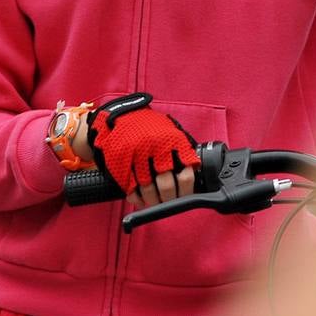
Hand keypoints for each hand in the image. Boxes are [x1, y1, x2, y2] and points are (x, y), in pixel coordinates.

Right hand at [84, 93, 199, 208]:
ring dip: (152, 201)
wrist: (123, 113)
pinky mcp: (122, 162)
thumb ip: (182, 151)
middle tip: (168, 201)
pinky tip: (140, 201)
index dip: (186, 191)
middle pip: (166, 186)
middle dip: (168, 199)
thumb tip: (193, 173)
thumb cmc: (151, 126)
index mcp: (174, 141)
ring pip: (148, 190)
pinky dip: (136, 199)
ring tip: (155, 202)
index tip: (184, 197)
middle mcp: (157, 148)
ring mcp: (137, 156)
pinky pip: (130, 187)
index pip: (185, 175)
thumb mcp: (171, 132)